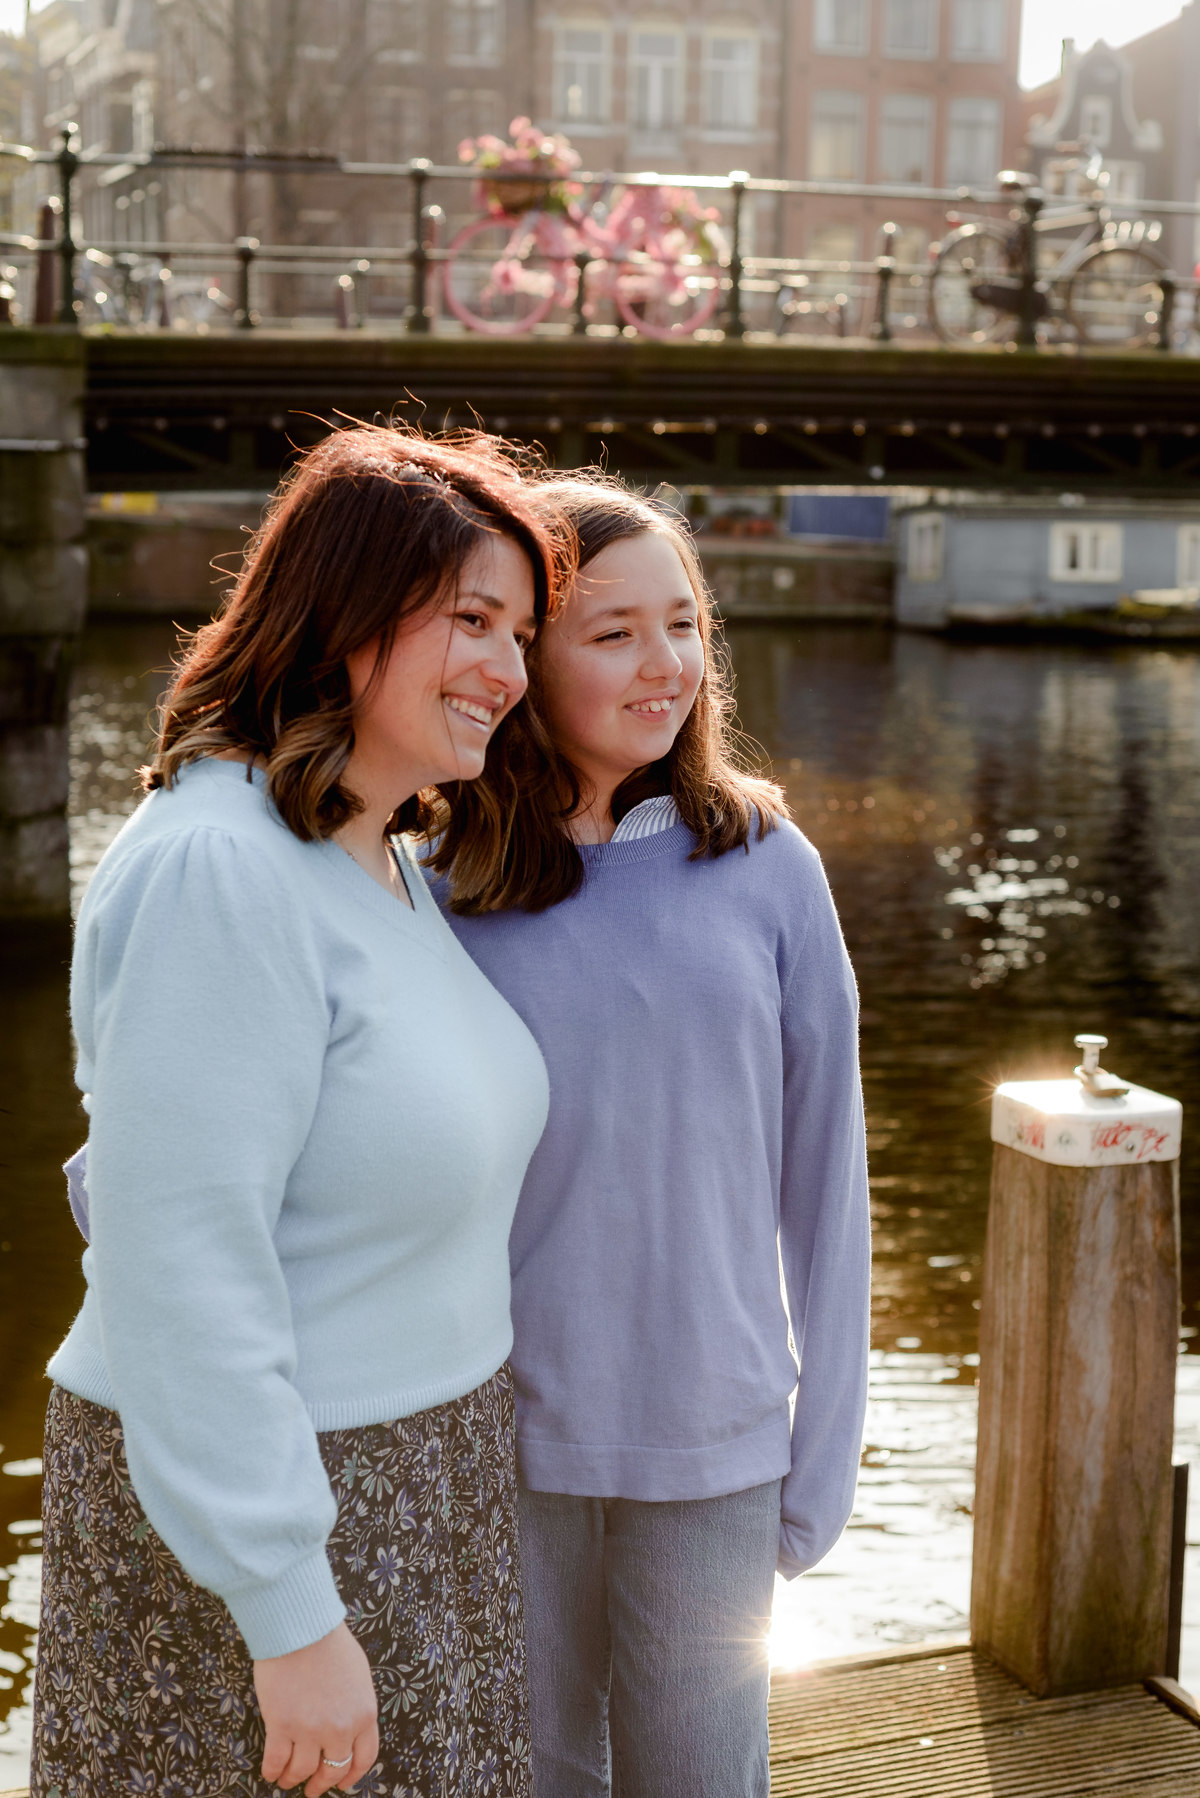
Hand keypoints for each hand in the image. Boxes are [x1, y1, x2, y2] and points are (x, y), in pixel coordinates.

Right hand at [254, 1621, 378, 1794]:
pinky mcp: (281, 1726)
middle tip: (313, 1789)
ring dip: (294, 1779)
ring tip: (288, 1779)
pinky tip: (271, 1771)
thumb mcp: (358, 1675)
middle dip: (322, 1783)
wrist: (301, 1627)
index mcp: (364, 1713)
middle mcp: (340, 1728)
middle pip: (333, 1769)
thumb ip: (357, 1704)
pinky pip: (276, 1761)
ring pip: (302, 1770)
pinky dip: (273, 1771)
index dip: (352, 1775)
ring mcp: (310, 1730)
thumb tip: (351, 1726)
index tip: (343, 1783)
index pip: (365, 1758)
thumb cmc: (329, 1642)